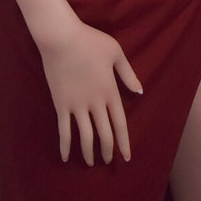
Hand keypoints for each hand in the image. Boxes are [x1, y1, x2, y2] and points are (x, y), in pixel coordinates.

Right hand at [37, 19, 142, 165]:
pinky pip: (63, 130)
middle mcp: (95, 103)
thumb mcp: (115, 53)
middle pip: (104, 134)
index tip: (126, 157)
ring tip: (91, 162)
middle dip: (107, 150)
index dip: (123, 142)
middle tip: (107, 161)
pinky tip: (65, 157)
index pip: (120, 123)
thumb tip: (140, 91)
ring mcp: (77, 105)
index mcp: (110, 91)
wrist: (61, 37)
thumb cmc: (90, 41)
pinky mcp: (61, 104)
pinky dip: (65, 146)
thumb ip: (128, 74)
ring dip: (88, 152)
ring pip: (85, 136)